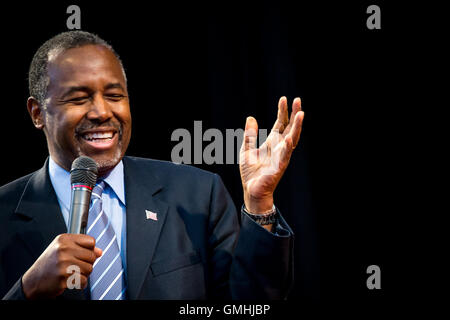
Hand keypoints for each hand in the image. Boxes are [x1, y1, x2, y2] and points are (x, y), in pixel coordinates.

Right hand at [21, 234, 101, 298]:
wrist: (33, 281)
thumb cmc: (50, 264)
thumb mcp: (63, 250)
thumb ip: (83, 248)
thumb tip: (100, 252)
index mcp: (64, 239)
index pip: (91, 241)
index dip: (90, 250)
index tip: (81, 255)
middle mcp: (63, 249)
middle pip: (92, 256)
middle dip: (87, 264)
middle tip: (75, 267)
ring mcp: (63, 263)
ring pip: (90, 269)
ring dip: (83, 274)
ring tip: (71, 274)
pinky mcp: (63, 277)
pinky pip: (84, 281)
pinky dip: (80, 284)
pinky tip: (71, 281)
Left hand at [239, 96, 303, 214]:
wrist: (251, 190)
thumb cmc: (251, 172)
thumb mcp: (247, 149)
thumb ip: (249, 135)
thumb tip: (250, 117)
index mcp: (272, 142)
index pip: (280, 124)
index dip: (282, 112)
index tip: (284, 99)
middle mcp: (279, 148)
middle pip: (290, 128)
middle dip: (294, 114)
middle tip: (298, 100)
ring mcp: (281, 157)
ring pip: (292, 139)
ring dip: (296, 127)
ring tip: (300, 114)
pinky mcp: (279, 167)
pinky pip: (284, 156)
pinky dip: (287, 147)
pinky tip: (289, 138)